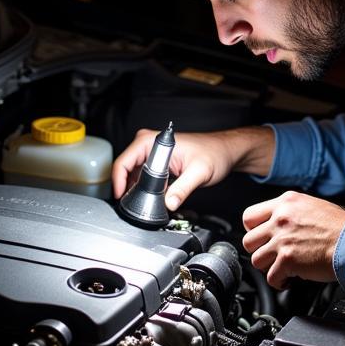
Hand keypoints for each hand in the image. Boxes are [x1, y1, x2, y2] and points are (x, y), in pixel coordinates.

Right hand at [112, 126, 273, 211]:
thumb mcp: (199, 172)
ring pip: (132, 173)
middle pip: (125, 168)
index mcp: (154, 141)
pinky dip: (142, 187)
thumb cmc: (214, 153)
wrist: (225, 151)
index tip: (122, 198)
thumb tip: (169, 203)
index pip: (125, 161)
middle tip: (135, 204)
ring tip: (143, 202)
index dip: (119, 181)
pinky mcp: (156, 161)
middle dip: (126, 187)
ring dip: (134, 189)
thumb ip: (183, 188)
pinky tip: (150, 197)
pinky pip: (141, 175)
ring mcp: (152, 152)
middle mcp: (149, 143)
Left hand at [242, 191, 344, 288]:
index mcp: (286, 202)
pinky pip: (271, 278)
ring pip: (256, 260)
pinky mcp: (288, 260)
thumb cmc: (340, 227)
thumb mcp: (312, 206)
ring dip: (268, 267)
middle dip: (259, 251)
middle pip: (249, 240)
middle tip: (272, 255)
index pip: (249, 216)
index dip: (253, 230)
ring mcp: (282, 239)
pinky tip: (289, 279)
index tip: (261, 238)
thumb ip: (291, 211)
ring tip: (282, 267)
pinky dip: (279, 282)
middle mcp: (281, 219)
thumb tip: (279, 222)